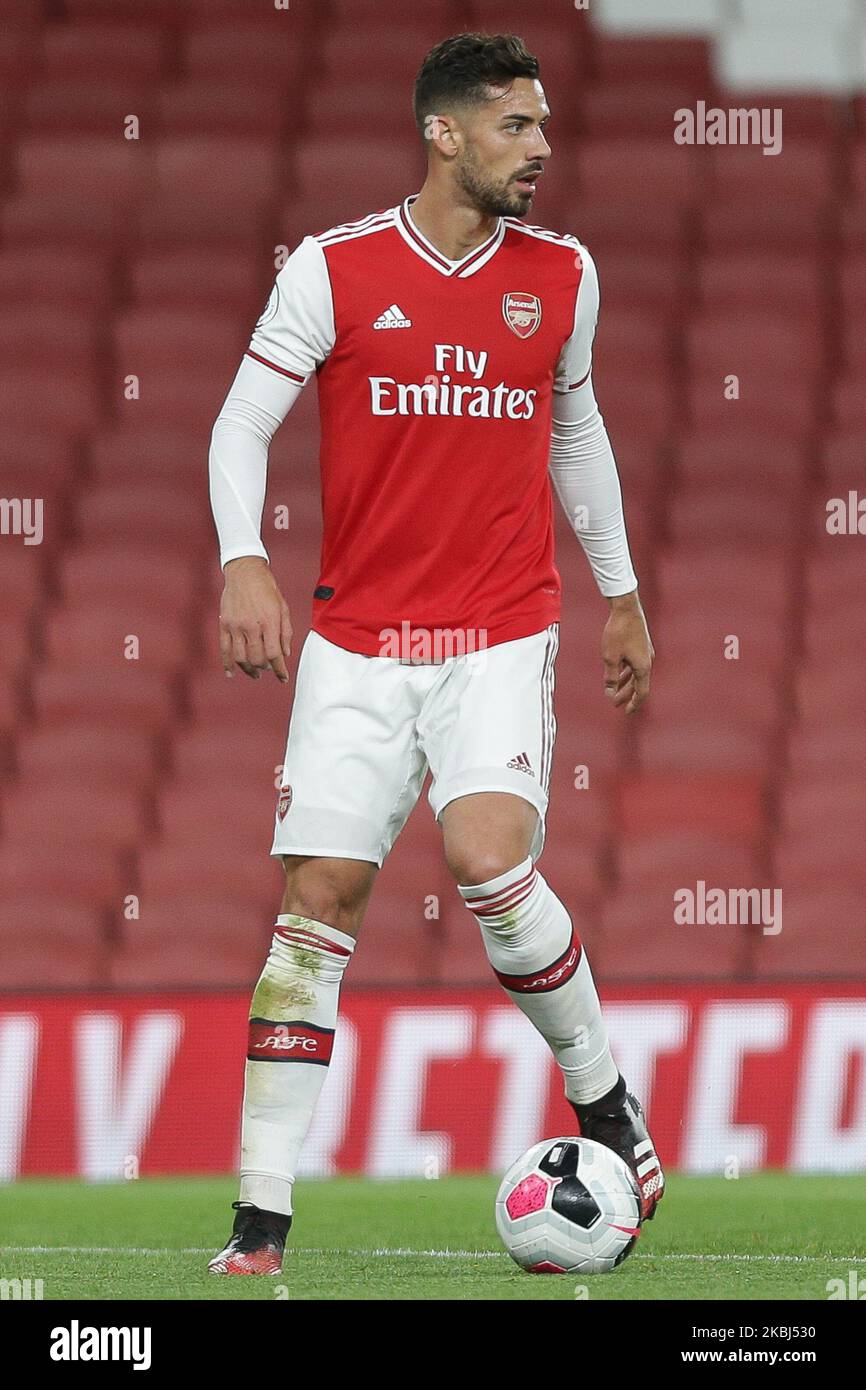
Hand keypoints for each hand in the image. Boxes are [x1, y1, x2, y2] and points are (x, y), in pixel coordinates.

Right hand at [219, 557, 291, 681]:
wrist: (245, 572)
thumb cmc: (267, 589)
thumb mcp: (283, 608)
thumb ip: (286, 632)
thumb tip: (285, 654)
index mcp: (269, 622)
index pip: (274, 654)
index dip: (280, 670)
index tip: (283, 678)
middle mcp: (252, 626)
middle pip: (257, 658)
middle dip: (265, 668)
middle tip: (268, 669)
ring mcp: (236, 626)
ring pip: (241, 657)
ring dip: (249, 669)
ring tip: (255, 672)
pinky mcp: (224, 625)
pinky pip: (224, 649)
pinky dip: (227, 664)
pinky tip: (231, 673)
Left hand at [601, 590, 653, 713]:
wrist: (626, 608)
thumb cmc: (618, 632)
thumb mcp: (610, 658)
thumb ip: (611, 677)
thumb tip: (610, 693)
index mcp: (642, 667)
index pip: (641, 692)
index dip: (634, 703)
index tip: (626, 711)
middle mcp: (648, 661)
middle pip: (638, 684)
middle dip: (627, 695)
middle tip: (615, 703)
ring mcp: (646, 653)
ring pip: (636, 674)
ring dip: (626, 684)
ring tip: (615, 691)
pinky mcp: (642, 645)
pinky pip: (635, 665)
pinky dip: (627, 672)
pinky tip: (619, 674)